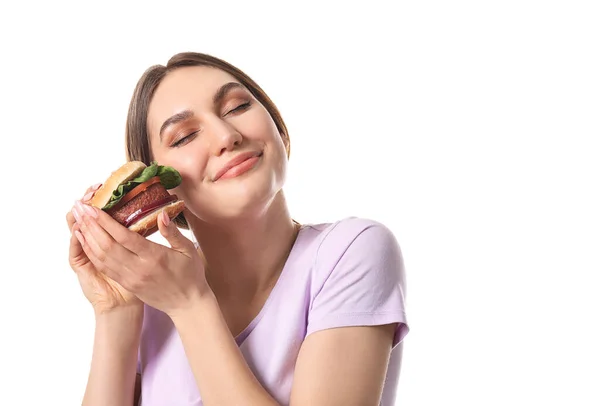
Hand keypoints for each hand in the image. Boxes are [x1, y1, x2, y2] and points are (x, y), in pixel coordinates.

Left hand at [75, 202, 208, 317]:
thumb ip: (172, 232)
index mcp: (154, 257)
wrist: (187, 305)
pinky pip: (105, 267)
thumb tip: (161, 214)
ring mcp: (130, 278)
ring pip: (102, 257)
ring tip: (78, 220)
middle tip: (80, 208)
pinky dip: (92, 253)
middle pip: (107, 245)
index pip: (124, 237)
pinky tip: (85, 241)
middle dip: (91, 225)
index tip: (93, 209)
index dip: (106, 222)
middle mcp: (138, 269)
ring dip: (88, 238)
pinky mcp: (127, 284)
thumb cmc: (190, 275)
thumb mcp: (188, 250)